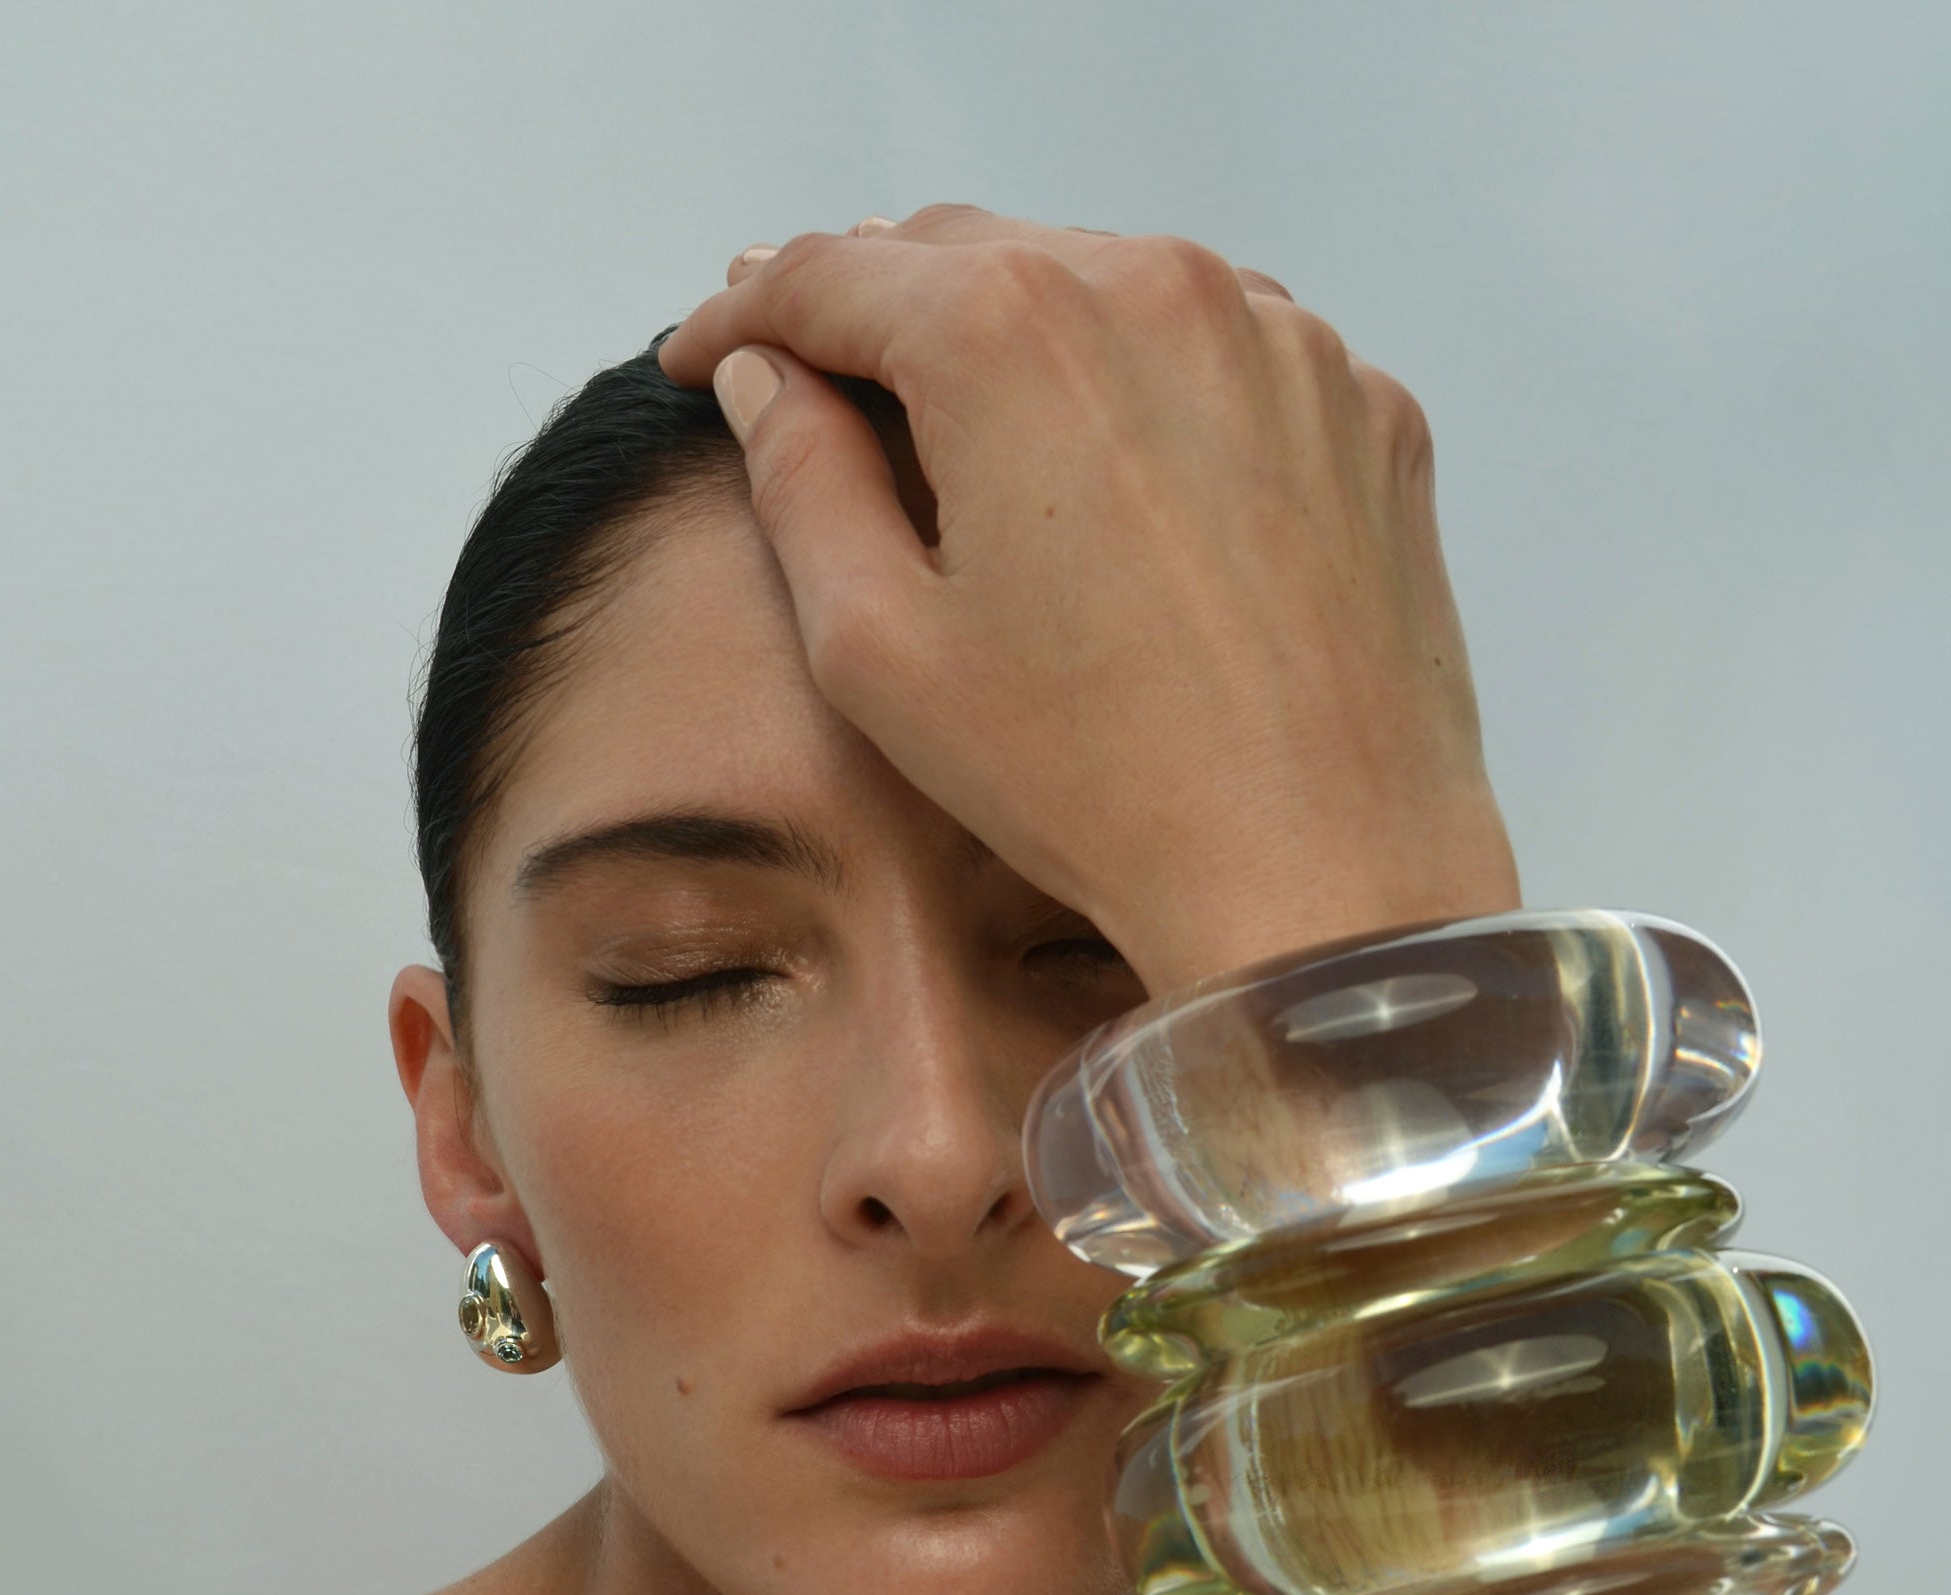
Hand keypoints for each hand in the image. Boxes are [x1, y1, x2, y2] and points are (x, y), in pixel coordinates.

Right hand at [658, 205, 1520, 992]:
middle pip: (971, 254)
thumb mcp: (881, 649)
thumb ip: (798, 482)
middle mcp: (1157, 290)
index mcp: (1013, 336)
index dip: (745, 313)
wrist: (1324, 871)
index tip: (701, 354)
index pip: (834, 275)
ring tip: (959, 413)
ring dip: (1018, 333)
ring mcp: (1280, 340)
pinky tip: (1116, 468)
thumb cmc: (1097, 784)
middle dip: (874, 306)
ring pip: (1104, 285)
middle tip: (809, 367)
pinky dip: (1146, 381)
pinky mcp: (1360, 405)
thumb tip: (765, 381)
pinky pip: (1223, 349)